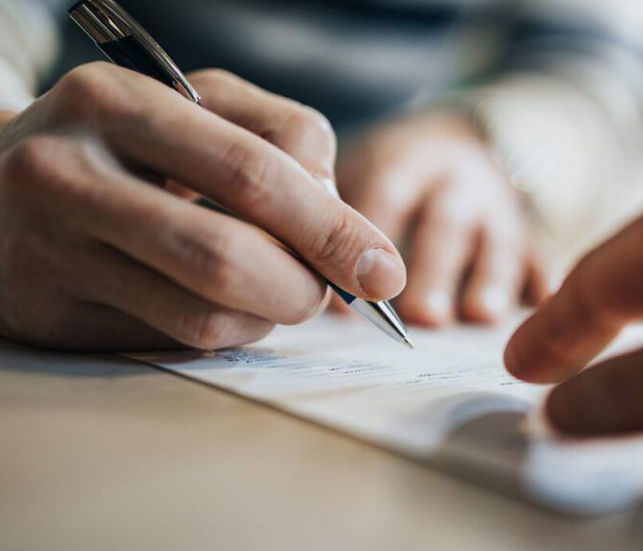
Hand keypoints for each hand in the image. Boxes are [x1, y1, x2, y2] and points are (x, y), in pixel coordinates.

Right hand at [0, 63, 404, 350]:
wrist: (0, 182)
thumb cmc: (128, 143)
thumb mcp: (199, 108)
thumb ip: (285, 142)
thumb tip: (347, 228)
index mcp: (115, 104)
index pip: (253, 172)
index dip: (332, 227)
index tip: (382, 268)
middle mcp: (66, 175)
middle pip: (228, 257)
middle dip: (304, 287)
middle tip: (325, 293)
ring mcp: (46, 252)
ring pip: (203, 315)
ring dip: (266, 316)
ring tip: (269, 289)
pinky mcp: (46, 315)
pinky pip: (169, 343)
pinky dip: (220, 332)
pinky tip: (215, 303)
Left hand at [337, 111, 549, 325]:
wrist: (465, 143)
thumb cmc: (395, 176)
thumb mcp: (364, 172)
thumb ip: (336, 218)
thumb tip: (294, 280)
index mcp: (407, 162)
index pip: (387, 193)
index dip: (366, 238)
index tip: (343, 291)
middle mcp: (456, 182)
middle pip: (446, 222)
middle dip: (434, 268)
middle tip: (419, 316)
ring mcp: (498, 207)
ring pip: (499, 240)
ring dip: (490, 277)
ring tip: (479, 316)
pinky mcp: (528, 231)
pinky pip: (538, 252)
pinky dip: (541, 276)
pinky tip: (541, 303)